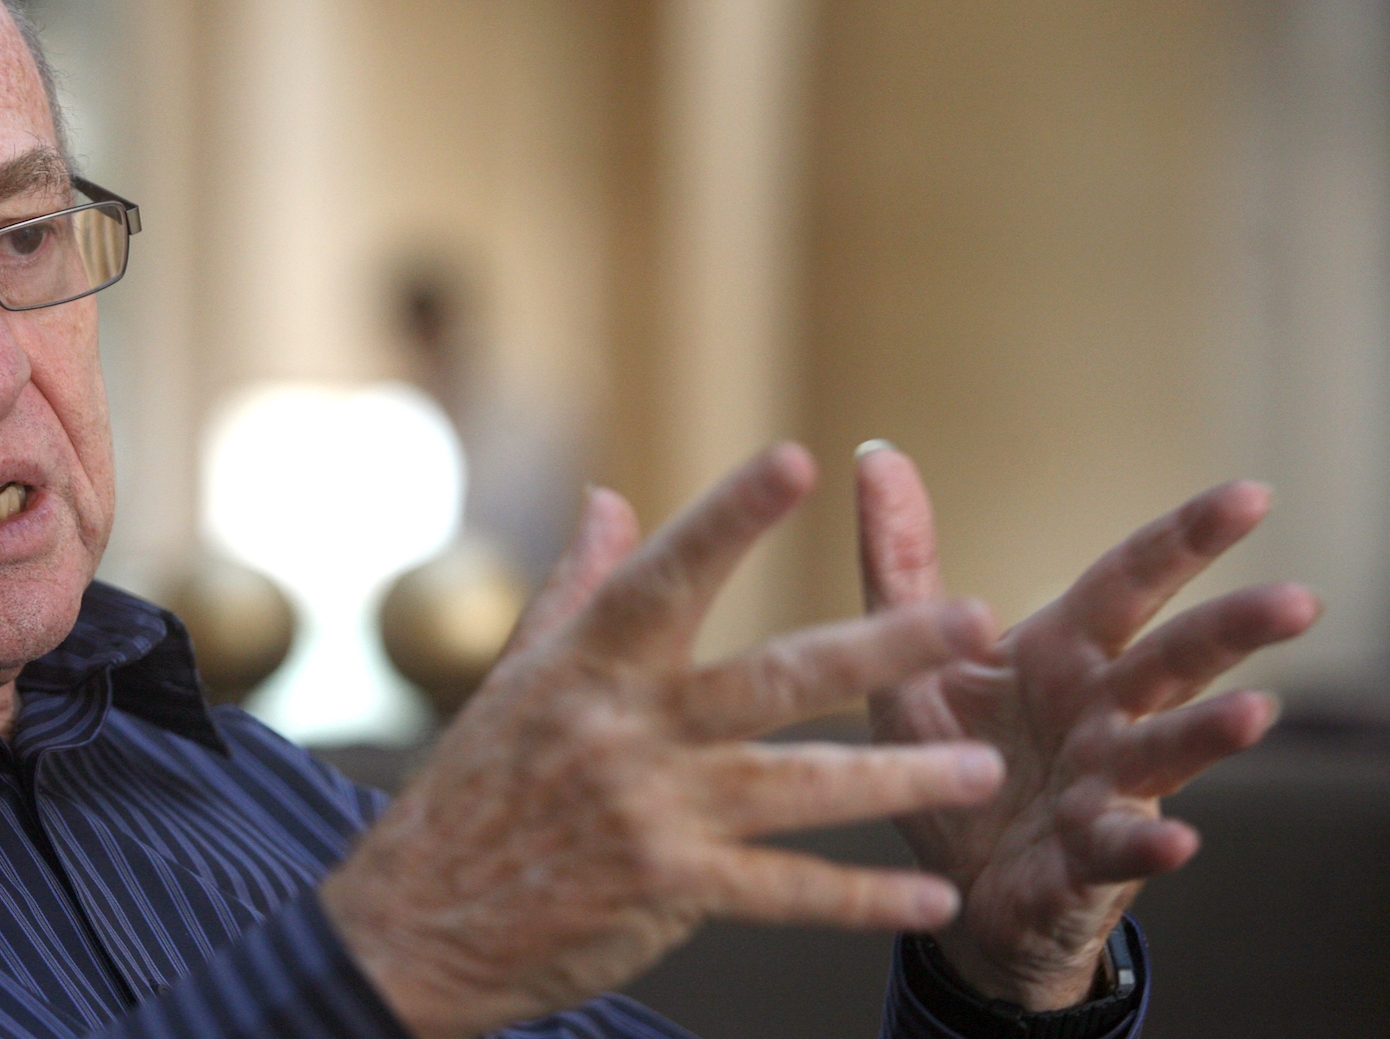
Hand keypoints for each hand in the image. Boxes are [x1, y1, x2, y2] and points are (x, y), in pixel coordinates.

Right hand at [323, 444, 1010, 1038]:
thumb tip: (609, 499)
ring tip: (980, 765)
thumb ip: (574, 589)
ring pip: (798, 787)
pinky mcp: (665, 891)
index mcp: (586, 664)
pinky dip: (859, 898)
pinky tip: (926, 894)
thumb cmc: (467, 797)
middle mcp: (624, 729)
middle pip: (773, 678)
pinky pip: (782, 893)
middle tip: (973, 619)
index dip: (731, 517)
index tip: (798, 460)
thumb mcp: (512, 683)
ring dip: (897, 777)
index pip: (666, 576)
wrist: (410, 929)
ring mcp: (648, 812)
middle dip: (881, 647)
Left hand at [855, 444, 1319, 1009]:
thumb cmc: (949, 757)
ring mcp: (1106, 785)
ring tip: (1253, 712)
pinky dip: (1146, 845)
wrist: (949, 885)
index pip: (1131, 580)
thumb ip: (900, 562)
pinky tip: (1176, 840)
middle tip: (1299, 599)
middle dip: (1234, 629)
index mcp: (1063, 653)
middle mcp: (1103, 711)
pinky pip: (1119, 846)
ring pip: (1169, 749)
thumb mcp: (914, 659)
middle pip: (1176, 658)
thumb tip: (877, 453)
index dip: (1186, 539)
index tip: (1252, 496)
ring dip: (1213, 732)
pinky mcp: (1085, 857)